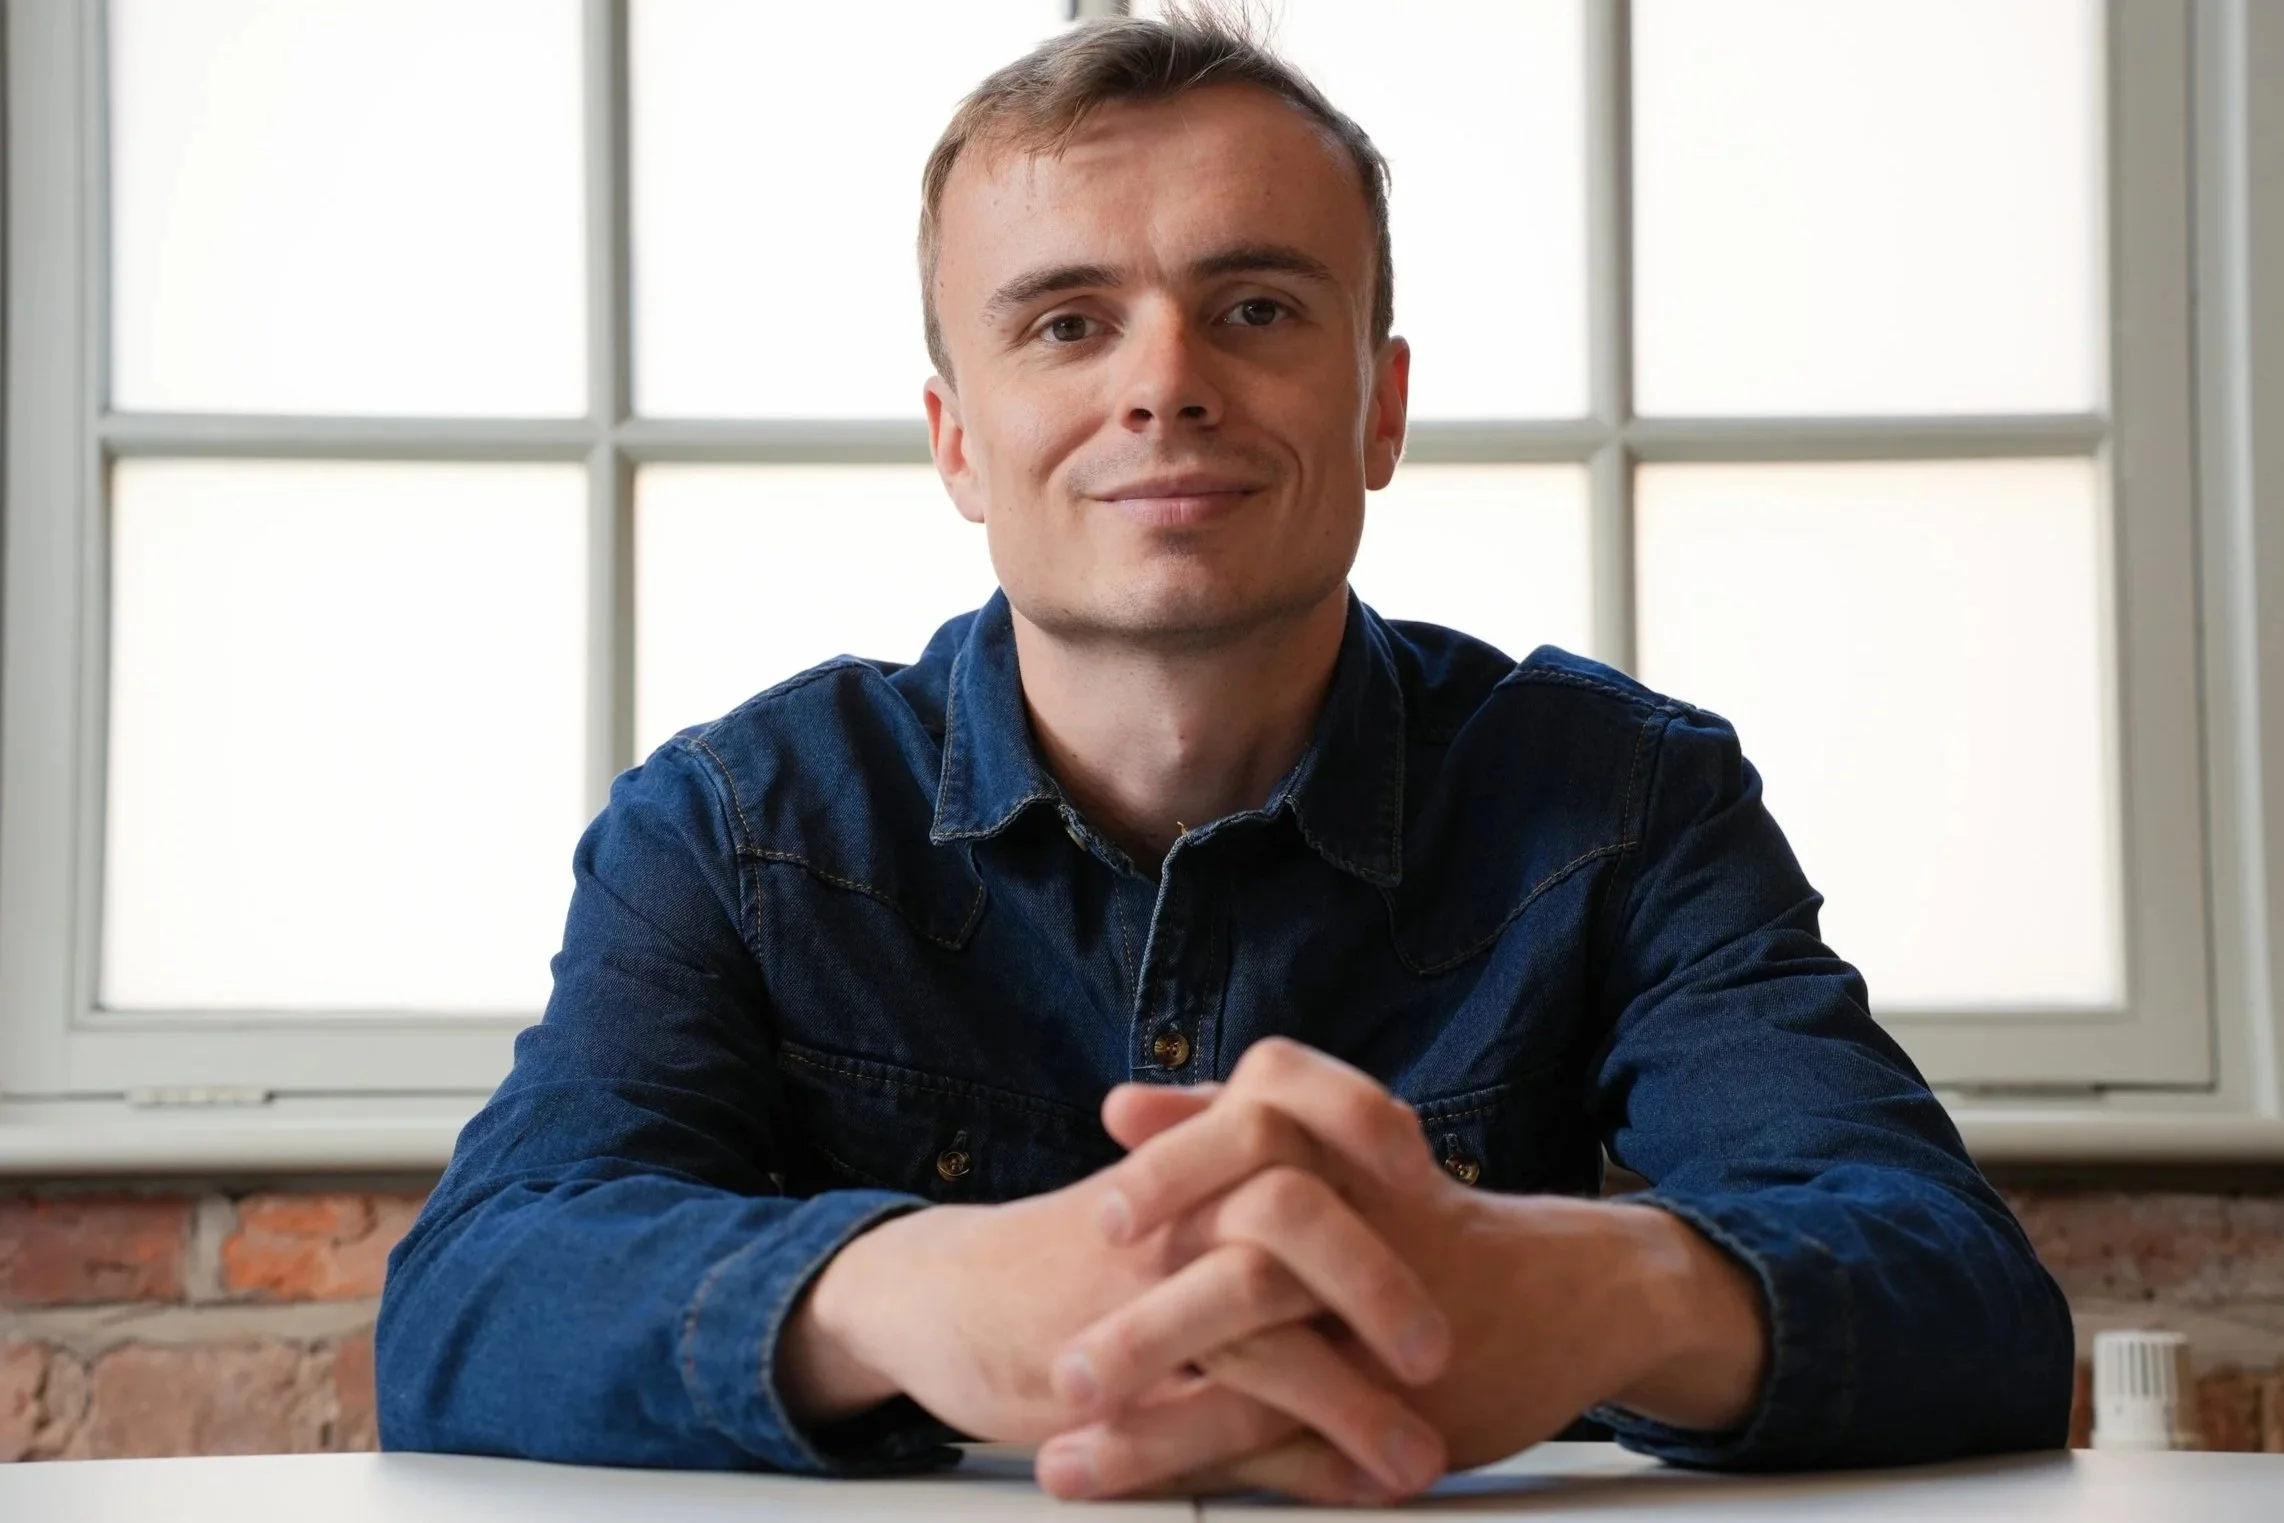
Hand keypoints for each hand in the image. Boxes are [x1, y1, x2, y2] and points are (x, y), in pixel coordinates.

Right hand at [777, 1118, 1452, 1496]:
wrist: (937, 1296)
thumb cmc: (1068, 1243)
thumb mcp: (1161, 1182)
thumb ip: (1250, 1156)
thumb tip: (1387, 1133)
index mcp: (1187, 1152)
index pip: (1283, 1093)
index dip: (1359, 1119)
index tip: (1419, 1166)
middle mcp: (1166, 1218)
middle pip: (1286, 1216)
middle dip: (1374, 1283)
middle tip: (1434, 1348)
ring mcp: (1139, 1305)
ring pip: (1259, 1344)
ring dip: (1352, 1407)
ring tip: (1419, 1456)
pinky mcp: (1116, 1398)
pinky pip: (1222, 1437)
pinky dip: (1305, 1469)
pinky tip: (1358, 1487)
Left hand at [1046, 1039, 1770, 1496]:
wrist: (1575, 1293)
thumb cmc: (1425, 1220)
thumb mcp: (1332, 1151)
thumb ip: (1224, 1122)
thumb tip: (1119, 1104)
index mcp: (1329, 1160)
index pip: (1251, 1143)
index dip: (1175, 1176)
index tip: (1102, 1218)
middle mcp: (1355, 1237)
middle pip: (1253, 1266)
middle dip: (1153, 1326)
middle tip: (1066, 1369)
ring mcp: (1374, 1331)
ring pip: (1263, 1375)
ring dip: (1154, 1428)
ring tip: (1063, 1460)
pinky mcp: (1386, 1407)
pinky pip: (1287, 1444)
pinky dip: (1206, 1467)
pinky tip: (1131, 1487)